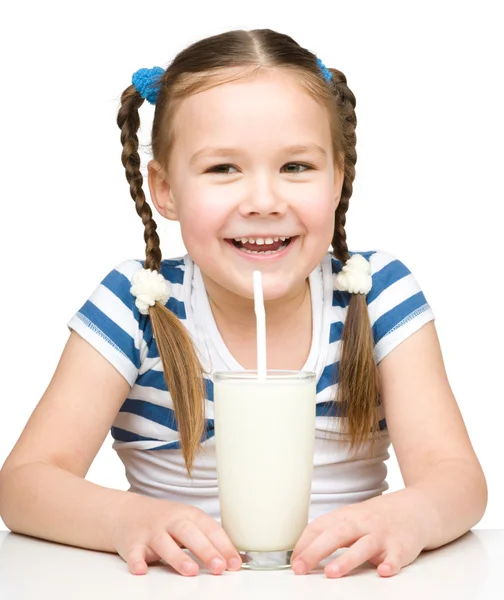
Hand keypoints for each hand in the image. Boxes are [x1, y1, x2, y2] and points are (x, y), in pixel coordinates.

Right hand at [111, 494, 241, 576]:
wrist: (125, 512)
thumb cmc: (163, 521)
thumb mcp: (187, 522)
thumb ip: (206, 539)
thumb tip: (232, 560)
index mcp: (189, 515)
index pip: (210, 529)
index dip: (224, 546)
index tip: (235, 563)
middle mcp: (171, 521)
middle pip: (189, 533)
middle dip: (205, 550)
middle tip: (219, 567)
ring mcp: (151, 532)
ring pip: (165, 543)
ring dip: (177, 557)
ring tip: (190, 572)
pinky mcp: (132, 543)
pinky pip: (134, 552)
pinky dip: (137, 561)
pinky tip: (141, 569)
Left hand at [290, 494, 425, 577]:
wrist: (415, 509)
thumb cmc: (376, 518)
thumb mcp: (351, 519)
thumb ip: (330, 533)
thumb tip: (302, 552)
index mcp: (345, 517)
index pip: (319, 527)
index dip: (304, 544)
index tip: (293, 561)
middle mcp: (361, 524)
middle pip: (336, 535)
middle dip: (316, 552)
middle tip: (300, 568)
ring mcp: (381, 535)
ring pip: (363, 546)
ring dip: (347, 560)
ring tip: (332, 573)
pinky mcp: (401, 546)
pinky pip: (396, 556)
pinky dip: (391, 563)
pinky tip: (384, 571)